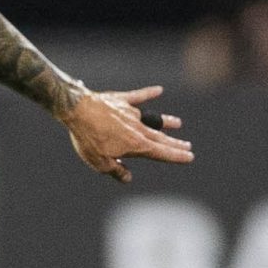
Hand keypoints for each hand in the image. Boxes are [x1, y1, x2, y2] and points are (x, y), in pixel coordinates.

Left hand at [61, 85, 191, 182]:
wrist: (77, 111)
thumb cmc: (87, 138)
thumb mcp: (100, 163)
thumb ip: (116, 171)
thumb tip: (128, 178)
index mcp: (135, 145)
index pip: (161, 153)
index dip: (176, 156)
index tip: (190, 157)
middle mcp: (138, 128)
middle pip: (160, 137)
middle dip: (174, 143)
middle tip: (188, 146)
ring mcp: (130, 113)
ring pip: (152, 118)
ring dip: (166, 121)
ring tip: (178, 123)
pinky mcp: (121, 100)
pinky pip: (137, 96)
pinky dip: (148, 93)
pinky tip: (159, 90)